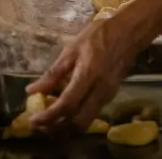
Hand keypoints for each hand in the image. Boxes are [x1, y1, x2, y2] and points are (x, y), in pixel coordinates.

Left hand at [26, 9, 142, 134]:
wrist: (129, 32)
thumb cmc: (98, 35)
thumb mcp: (71, 49)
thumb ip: (53, 73)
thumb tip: (33, 90)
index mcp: (88, 75)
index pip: (67, 104)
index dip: (49, 116)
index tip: (33, 120)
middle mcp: (100, 90)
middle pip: (78, 122)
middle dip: (57, 129)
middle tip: (40, 126)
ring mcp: (108, 95)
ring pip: (86, 122)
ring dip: (66, 127)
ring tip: (49, 122)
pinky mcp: (111, 96)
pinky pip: (92, 114)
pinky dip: (76, 118)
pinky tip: (65, 110)